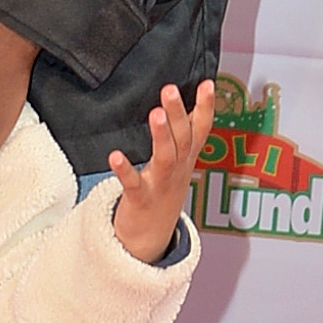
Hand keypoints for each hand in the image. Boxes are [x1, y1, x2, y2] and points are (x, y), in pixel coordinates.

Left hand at [108, 81, 213, 262]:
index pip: (200, 129)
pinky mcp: (140, 199)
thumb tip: (192, 105)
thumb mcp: (178, 163)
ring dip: (161, 136)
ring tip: (155, 114)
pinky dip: (125, 170)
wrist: (151, 237)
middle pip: (182, 139)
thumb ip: (184, 135)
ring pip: (165, 157)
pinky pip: (133, 184)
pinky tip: (114, 156)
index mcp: (186, 159)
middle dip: (178, 114)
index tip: (208, 84)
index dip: (206, 108)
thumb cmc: (162, 192)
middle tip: (170, 90)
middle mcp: (177, 169)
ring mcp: (160, 185)